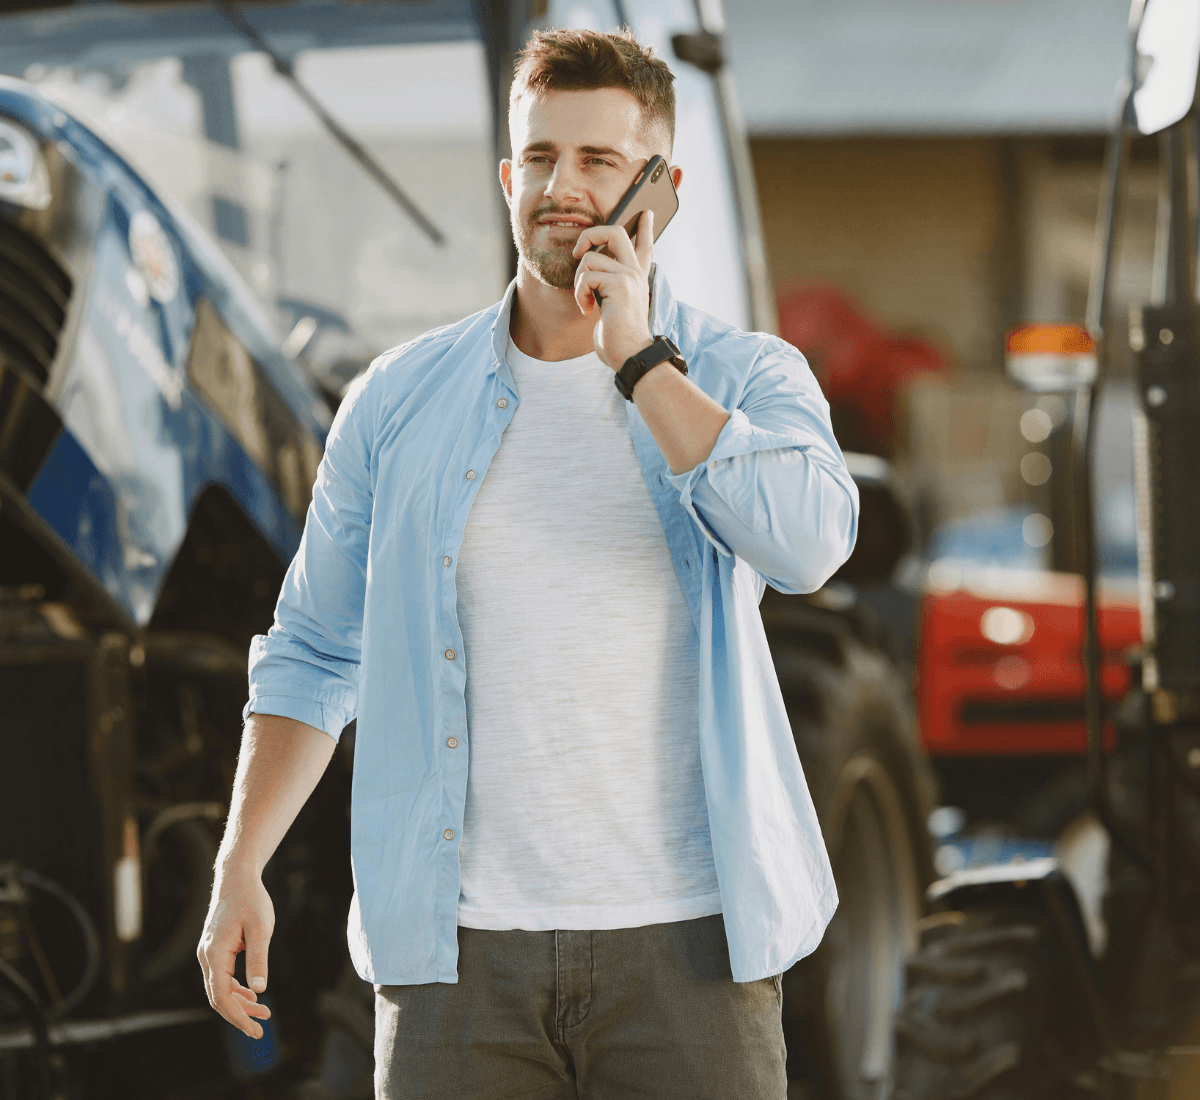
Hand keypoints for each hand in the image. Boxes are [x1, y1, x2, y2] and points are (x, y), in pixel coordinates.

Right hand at [197, 867, 274, 1038]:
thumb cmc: (250, 900)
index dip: (237, 1016)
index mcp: (215, 954)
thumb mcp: (260, 928)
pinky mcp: (216, 950)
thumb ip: (258, 958)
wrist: (236, 878)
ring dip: (240, 1004)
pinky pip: (223, 978)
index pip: (221, 996)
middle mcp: (206, 957)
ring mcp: (209, 954)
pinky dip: (237, 990)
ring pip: (220, 989)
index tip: (254, 1029)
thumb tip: (260, 989)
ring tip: (264, 1014)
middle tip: (261, 1029)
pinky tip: (252, 996)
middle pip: (218, 997)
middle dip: (239, 1015)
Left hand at [572, 210, 654, 371]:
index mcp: (637, 277)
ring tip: (585, 301)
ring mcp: (629, 276)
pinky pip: (586, 277)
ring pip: (590, 259)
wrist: (631, 356)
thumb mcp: (614, 306)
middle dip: (589, 235)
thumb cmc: (620, 337)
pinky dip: (580, 294)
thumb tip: (592, 267)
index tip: (646, 213)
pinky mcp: (619, 285)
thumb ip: (608, 286)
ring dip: (579, 281)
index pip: (644, 245)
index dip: (644, 227)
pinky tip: (586, 310)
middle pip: (615, 232)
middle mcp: (636, 272)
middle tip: (578, 253)